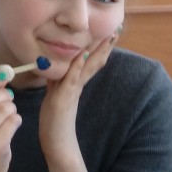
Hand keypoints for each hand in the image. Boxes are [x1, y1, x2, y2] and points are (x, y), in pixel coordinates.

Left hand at [38, 33, 116, 171]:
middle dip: (105, 46)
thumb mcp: (55, 93)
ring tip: (108, 38)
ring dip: (98, 51)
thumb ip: (57, 80)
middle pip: (94, 62)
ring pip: (87, 67)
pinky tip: (84, 53)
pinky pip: (72, 77)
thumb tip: (54, 67)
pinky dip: (78, 65)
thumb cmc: (54, 118)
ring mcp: (72, 90)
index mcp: (76, 83)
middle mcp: (77, 84)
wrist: (56, 141)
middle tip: (117, 30)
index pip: (90, 62)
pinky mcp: (64, 96)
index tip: (107, 35)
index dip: (99, 49)